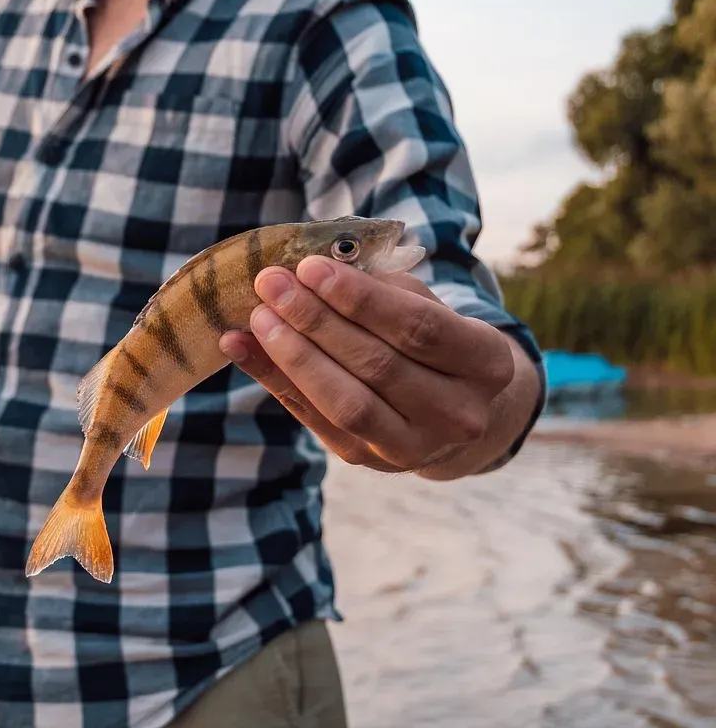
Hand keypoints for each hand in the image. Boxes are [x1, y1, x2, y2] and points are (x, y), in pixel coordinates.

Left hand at [219, 255, 520, 475]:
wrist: (449, 410)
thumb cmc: (431, 342)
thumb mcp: (424, 307)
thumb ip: (379, 289)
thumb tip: (310, 270)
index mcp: (486, 364)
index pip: (420, 329)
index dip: (361, 299)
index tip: (311, 268)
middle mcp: (459, 414)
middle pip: (378, 365)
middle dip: (317, 320)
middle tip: (271, 284)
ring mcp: (413, 447)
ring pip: (345, 401)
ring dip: (293, 355)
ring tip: (257, 316)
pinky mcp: (366, 459)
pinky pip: (313, 418)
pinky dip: (273, 379)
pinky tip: (241, 345)